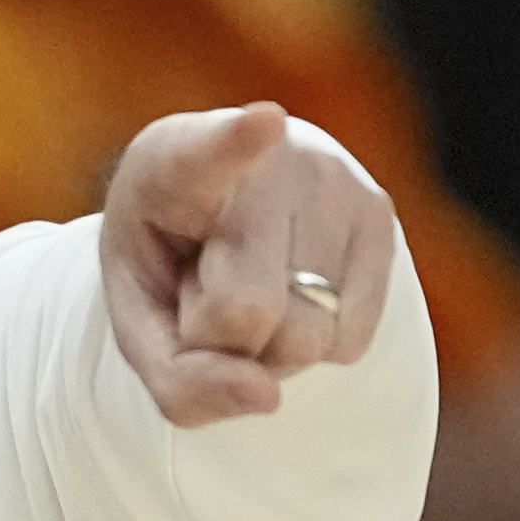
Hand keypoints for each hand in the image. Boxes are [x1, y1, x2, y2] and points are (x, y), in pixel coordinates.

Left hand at [99, 102, 397, 427]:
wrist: (221, 208)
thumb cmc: (169, 268)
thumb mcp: (140, 328)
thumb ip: (178, 379)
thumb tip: (267, 397)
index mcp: (178, 161)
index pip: (212, 152)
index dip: (237, 142)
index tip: (263, 123)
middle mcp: (272, 159)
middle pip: (249, 313)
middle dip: (221, 338)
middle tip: (204, 290)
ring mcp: (336, 180)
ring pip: (308, 337)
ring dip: (271, 343)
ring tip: (249, 282)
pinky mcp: (379, 214)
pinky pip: (348, 341)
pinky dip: (315, 342)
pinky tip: (293, 287)